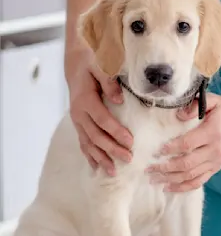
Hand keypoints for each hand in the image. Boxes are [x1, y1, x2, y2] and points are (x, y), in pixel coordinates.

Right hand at [67, 50, 132, 174]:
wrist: (75, 64)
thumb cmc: (91, 63)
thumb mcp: (100, 66)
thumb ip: (109, 81)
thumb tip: (120, 99)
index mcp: (86, 100)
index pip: (103, 120)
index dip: (116, 132)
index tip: (131, 142)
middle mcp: (79, 113)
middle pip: (96, 136)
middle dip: (112, 149)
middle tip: (128, 159)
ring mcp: (77, 120)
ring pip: (88, 143)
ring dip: (101, 157)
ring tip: (113, 172)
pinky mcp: (79, 123)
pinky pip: (83, 142)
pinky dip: (90, 155)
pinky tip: (97, 167)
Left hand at [146, 93, 220, 191]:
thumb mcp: (213, 101)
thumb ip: (195, 106)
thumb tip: (178, 116)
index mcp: (212, 132)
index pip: (188, 144)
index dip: (171, 149)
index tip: (157, 151)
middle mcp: (215, 150)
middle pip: (187, 164)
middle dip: (166, 168)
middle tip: (149, 168)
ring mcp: (216, 162)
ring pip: (191, 175)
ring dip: (171, 179)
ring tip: (153, 179)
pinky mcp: (216, 168)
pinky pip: (199, 181)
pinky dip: (183, 187)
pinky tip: (169, 187)